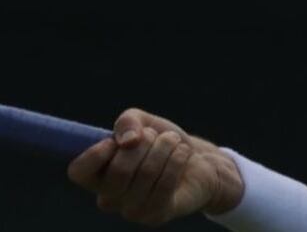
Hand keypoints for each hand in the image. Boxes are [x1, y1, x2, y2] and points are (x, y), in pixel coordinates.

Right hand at [67, 108, 243, 226]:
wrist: (198, 161)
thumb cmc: (163, 143)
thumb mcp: (143, 122)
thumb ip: (128, 121)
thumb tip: (128, 141)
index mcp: (97, 177)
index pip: (78, 172)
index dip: (96, 153)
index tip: (118, 139)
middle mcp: (109, 199)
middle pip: (119, 170)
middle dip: (144, 143)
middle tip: (157, 136)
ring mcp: (132, 211)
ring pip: (146, 174)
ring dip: (165, 147)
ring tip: (173, 141)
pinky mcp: (156, 215)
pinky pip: (165, 184)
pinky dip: (178, 159)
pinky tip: (183, 152)